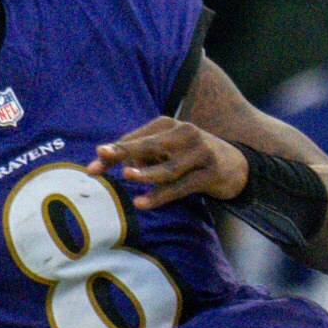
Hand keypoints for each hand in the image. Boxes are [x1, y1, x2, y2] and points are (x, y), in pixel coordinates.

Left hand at [90, 117, 245, 209]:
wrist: (235, 165)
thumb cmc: (189, 158)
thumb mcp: (166, 151)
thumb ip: (138, 156)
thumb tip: (103, 163)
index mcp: (169, 124)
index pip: (136, 139)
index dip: (115, 152)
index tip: (93, 168)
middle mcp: (184, 133)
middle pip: (150, 145)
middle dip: (125, 151)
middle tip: (103, 155)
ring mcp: (200, 152)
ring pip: (168, 167)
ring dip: (146, 173)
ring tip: (127, 177)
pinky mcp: (210, 173)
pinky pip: (182, 187)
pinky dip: (162, 195)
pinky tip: (143, 202)